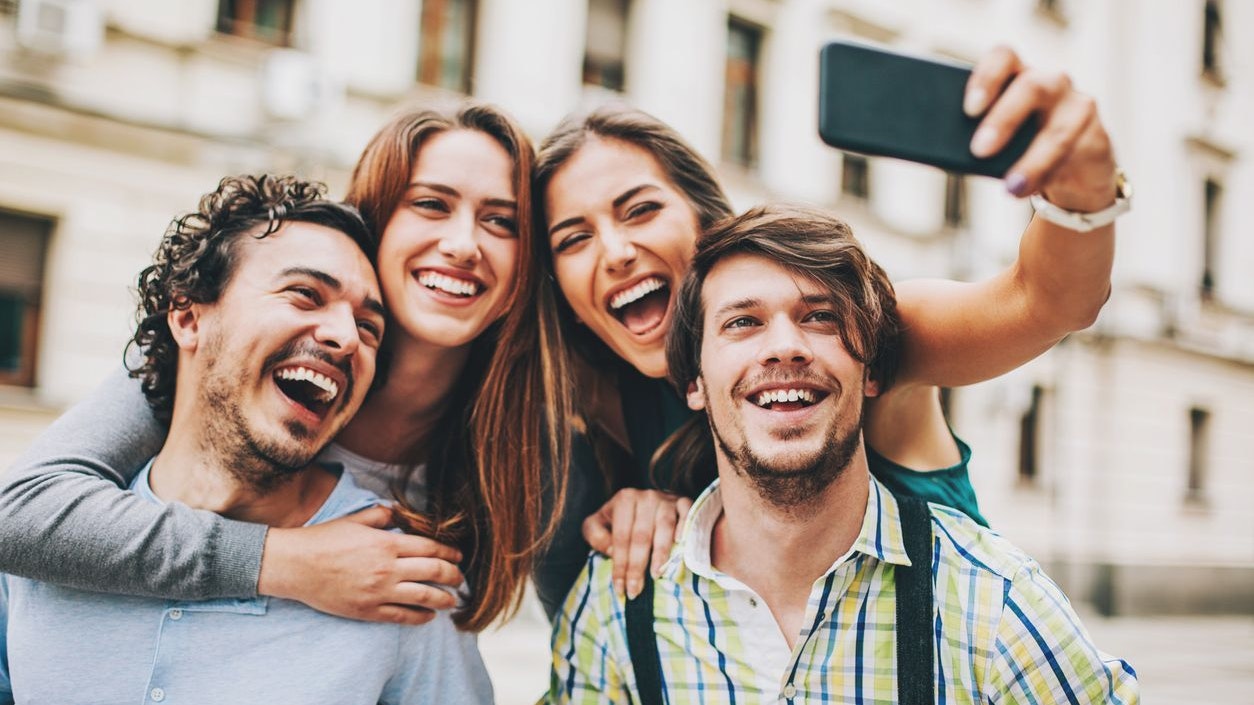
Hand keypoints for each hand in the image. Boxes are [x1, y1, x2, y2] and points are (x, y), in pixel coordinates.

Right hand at [258, 505, 464, 624]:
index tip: (458, 556)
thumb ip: (382, 516)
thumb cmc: (324, 540)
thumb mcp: (355, 520)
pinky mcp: (368, 611)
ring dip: (444, 598)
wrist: (295, 566)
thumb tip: (399, 513)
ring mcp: (379, 592)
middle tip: (461, 578)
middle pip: (434, 572)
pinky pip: (402, 617)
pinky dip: (421, 617)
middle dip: (453, 575)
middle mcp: (387, 568)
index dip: (449, 552)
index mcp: (387, 543)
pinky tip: (430, 616)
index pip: (430, 548)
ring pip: (424, 597)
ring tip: (453, 599)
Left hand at [582, 488, 692, 599]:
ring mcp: (666, 499)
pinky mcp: (683, 502)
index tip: (621, 589)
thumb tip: (614, 552)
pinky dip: (685, 526)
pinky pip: (687, 513)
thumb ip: (597, 536)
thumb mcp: (598, 523)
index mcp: (624, 499)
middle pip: (642, 536)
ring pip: (664, 527)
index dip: (620, 565)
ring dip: (661, 553)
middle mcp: (646, 497)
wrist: (644, 501)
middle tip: (635, 591)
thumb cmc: (620, 519)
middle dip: (637, 567)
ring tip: (656, 574)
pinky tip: (680, 543)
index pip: (621, 537)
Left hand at [965, 46, 1117, 211]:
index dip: (986, 78)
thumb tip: (942, 152)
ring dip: (1031, 160)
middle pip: (1031, 86)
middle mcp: (1050, 84)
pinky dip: (1046, 174)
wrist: (1071, 173)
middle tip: (979, 150)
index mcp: (1017, 76)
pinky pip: (1072, 154)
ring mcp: (1077, 108)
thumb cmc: (1021, 150)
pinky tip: (1026, 190)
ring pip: (1056, 129)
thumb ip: (974, 137)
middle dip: (1003, 119)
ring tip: (1010, 186)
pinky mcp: (1097, 137)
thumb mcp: (996, 141)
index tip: (969, 110)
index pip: (1003, 57)